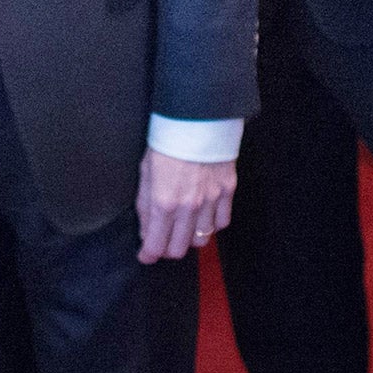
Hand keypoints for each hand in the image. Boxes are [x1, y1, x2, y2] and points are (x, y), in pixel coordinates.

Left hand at [136, 149, 235, 263]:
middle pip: (179, 249)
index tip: (146, 254)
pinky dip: (212, 225)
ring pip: (202, 240)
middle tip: (163, 241)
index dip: (148, 255)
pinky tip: (204, 217)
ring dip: (190, 238)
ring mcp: (210, 200)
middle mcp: (188, 207)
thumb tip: (147, 231)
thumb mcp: (146, 173)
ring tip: (183, 228)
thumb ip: (145, 206)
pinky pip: (222, 222)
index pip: (156, 245)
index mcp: (163, 202)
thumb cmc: (168, 142)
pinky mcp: (227, 191)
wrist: (196, 118)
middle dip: (168, 249)